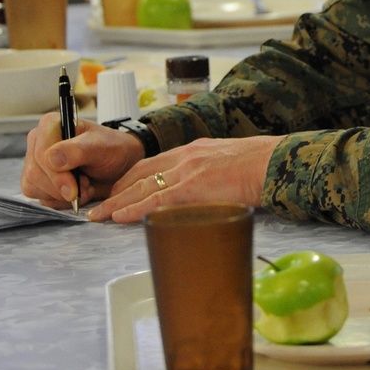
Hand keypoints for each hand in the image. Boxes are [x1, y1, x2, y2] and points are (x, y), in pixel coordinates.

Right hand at [21, 114, 144, 209]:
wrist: (119, 168)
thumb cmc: (111, 150)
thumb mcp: (101, 146)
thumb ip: (78, 150)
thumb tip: (52, 158)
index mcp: (51, 125)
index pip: (41, 153)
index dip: (56, 174)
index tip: (74, 188)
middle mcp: (39, 142)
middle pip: (34, 173)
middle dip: (62, 186)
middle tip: (86, 184)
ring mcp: (37, 163)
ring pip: (34, 187)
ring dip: (62, 195)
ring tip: (84, 185)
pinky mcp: (38, 182)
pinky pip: (40, 199)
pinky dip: (61, 202)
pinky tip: (77, 192)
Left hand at [86, 134, 280, 222]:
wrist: (271, 162)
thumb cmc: (257, 165)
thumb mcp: (225, 161)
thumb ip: (208, 173)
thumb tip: (204, 191)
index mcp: (191, 151)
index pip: (150, 164)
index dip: (129, 179)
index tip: (115, 192)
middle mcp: (183, 157)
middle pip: (139, 174)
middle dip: (115, 192)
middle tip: (99, 207)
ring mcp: (186, 171)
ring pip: (141, 188)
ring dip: (116, 203)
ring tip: (98, 216)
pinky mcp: (192, 187)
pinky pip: (156, 199)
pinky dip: (134, 209)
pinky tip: (119, 217)